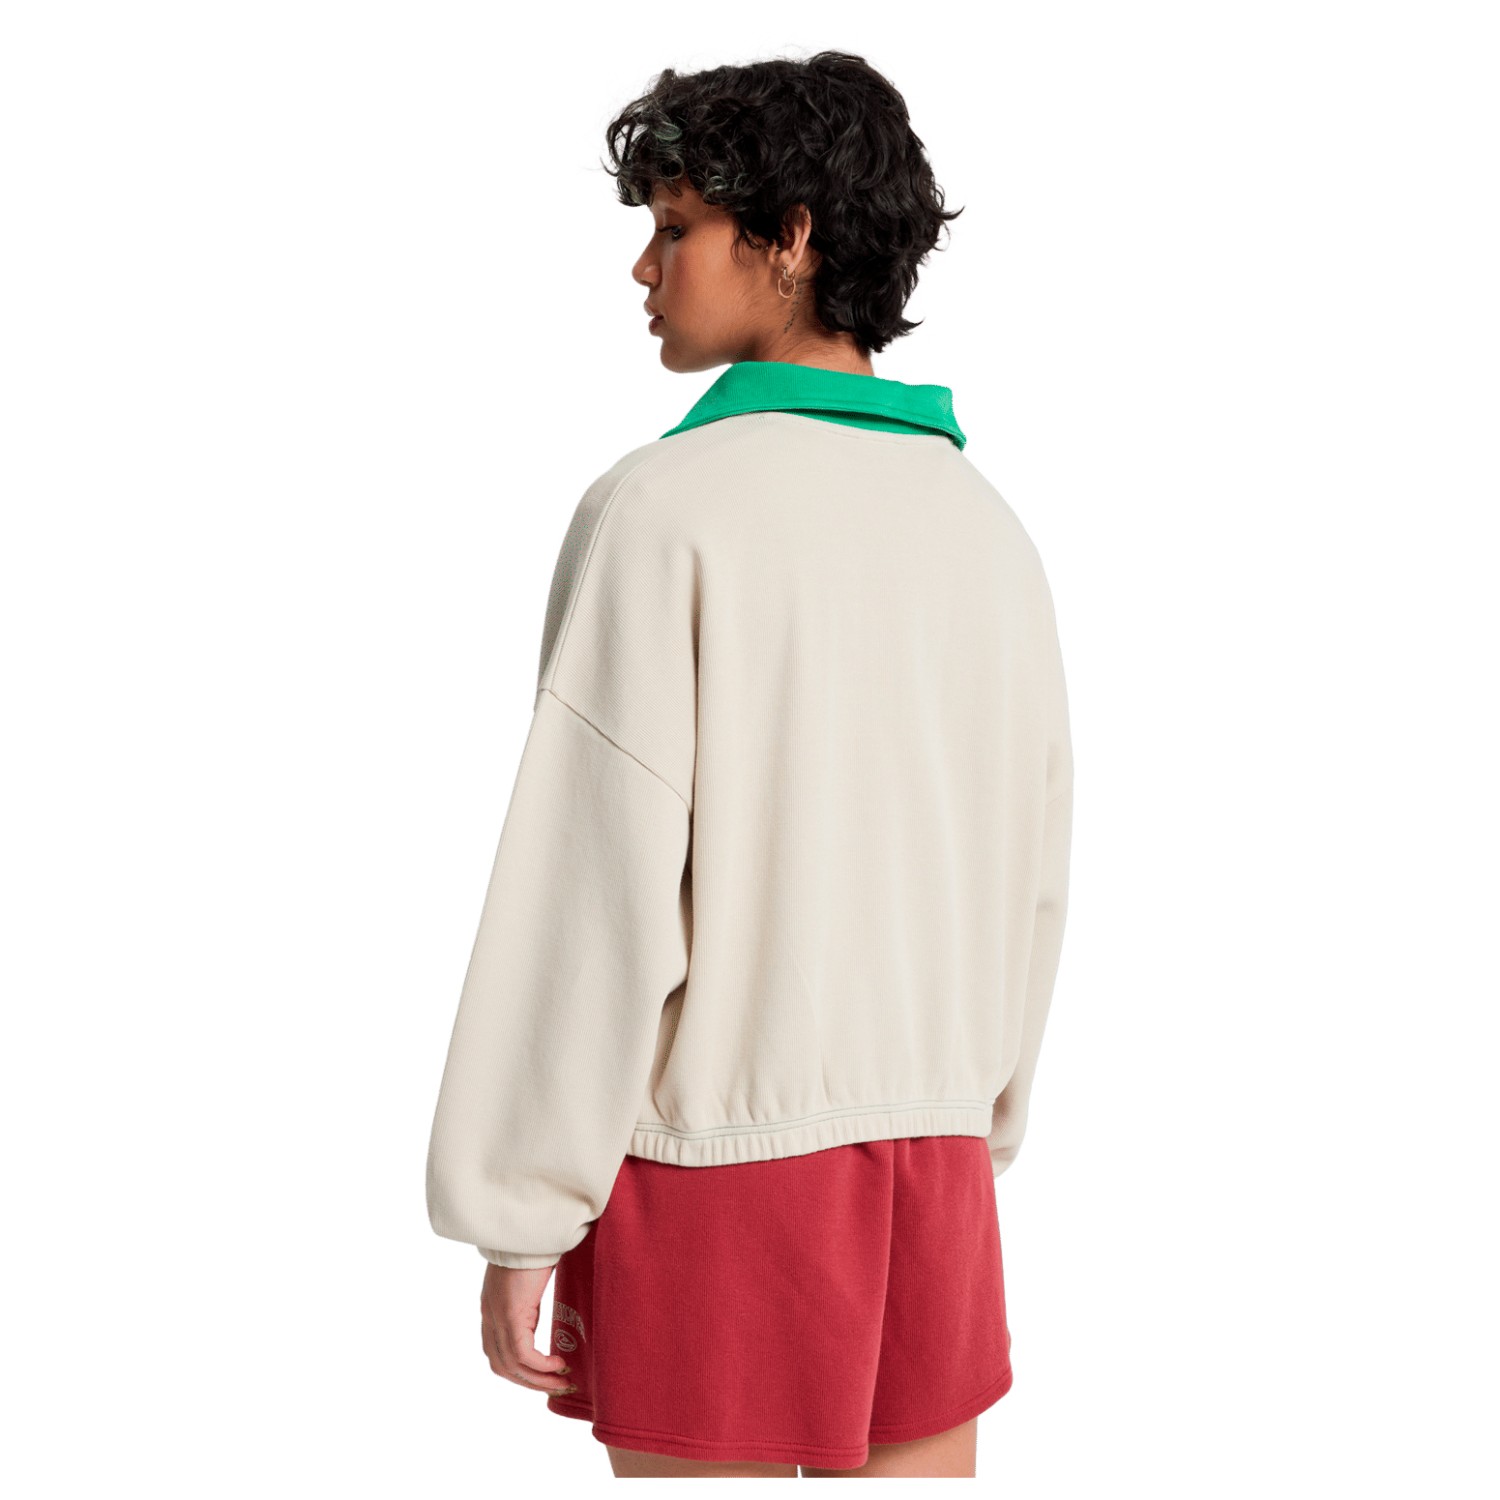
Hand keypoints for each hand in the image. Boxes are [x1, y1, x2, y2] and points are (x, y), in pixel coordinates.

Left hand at [480, 1261, 576, 1395]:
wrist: (528, 1231)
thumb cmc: (533, 1250)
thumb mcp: (525, 1283)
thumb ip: (526, 1302)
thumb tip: (544, 1315)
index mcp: (491, 1311)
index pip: (497, 1354)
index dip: (518, 1372)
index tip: (543, 1375)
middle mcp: (490, 1318)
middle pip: (502, 1367)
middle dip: (530, 1382)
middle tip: (556, 1385)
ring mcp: (497, 1318)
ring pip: (511, 1366)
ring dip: (538, 1379)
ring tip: (562, 1380)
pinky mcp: (511, 1314)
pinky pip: (522, 1354)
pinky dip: (541, 1366)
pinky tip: (558, 1363)